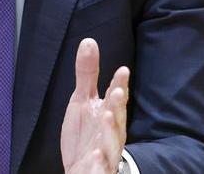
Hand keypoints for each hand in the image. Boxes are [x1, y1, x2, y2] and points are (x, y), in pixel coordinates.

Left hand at [61, 38, 129, 173]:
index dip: (119, 85)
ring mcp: (106, 152)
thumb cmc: (86, 134)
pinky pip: (101, 168)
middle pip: (118, 118)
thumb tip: (89, 41)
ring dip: (111, 130)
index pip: (115, 97)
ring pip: (113, 143)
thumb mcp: (82, 102)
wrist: (81, 168)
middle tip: (118, 92)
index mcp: (108, 113)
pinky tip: (94, 156)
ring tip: (106, 116)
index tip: (122, 71)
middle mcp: (111, 132)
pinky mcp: (99, 169)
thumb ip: (87, 74)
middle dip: (118, 105)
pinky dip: (99, 163)